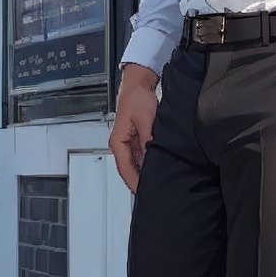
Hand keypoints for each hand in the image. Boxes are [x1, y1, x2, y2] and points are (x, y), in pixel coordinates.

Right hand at [109, 64, 158, 192]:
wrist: (138, 84)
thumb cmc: (137, 98)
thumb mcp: (146, 119)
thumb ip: (148, 139)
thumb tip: (152, 156)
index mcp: (118, 142)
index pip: (125, 169)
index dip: (134, 182)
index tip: (143, 192)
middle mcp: (121, 144)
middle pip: (130, 169)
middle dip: (140, 181)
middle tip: (154, 191)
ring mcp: (129, 143)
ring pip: (136, 164)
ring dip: (144, 172)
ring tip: (157, 182)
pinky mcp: (137, 139)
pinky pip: (141, 157)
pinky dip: (148, 163)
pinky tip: (158, 168)